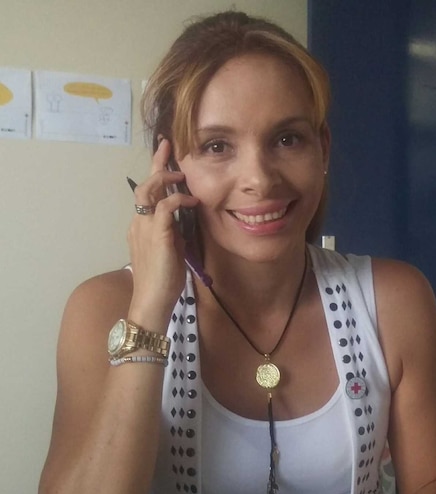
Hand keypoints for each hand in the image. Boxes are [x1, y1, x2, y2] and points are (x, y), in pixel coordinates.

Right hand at [128, 139, 199, 326]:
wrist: (152, 301)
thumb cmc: (163, 281)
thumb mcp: (171, 250)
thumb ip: (173, 233)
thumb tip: (184, 221)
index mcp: (141, 226)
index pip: (147, 193)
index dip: (155, 172)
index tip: (166, 154)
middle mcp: (139, 222)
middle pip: (145, 185)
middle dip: (157, 163)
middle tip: (169, 146)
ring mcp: (144, 228)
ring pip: (149, 191)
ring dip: (165, 178)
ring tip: (182, 173)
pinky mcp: (156, 236)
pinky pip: (164, 209)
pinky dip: (177, 200)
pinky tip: (192, 200)